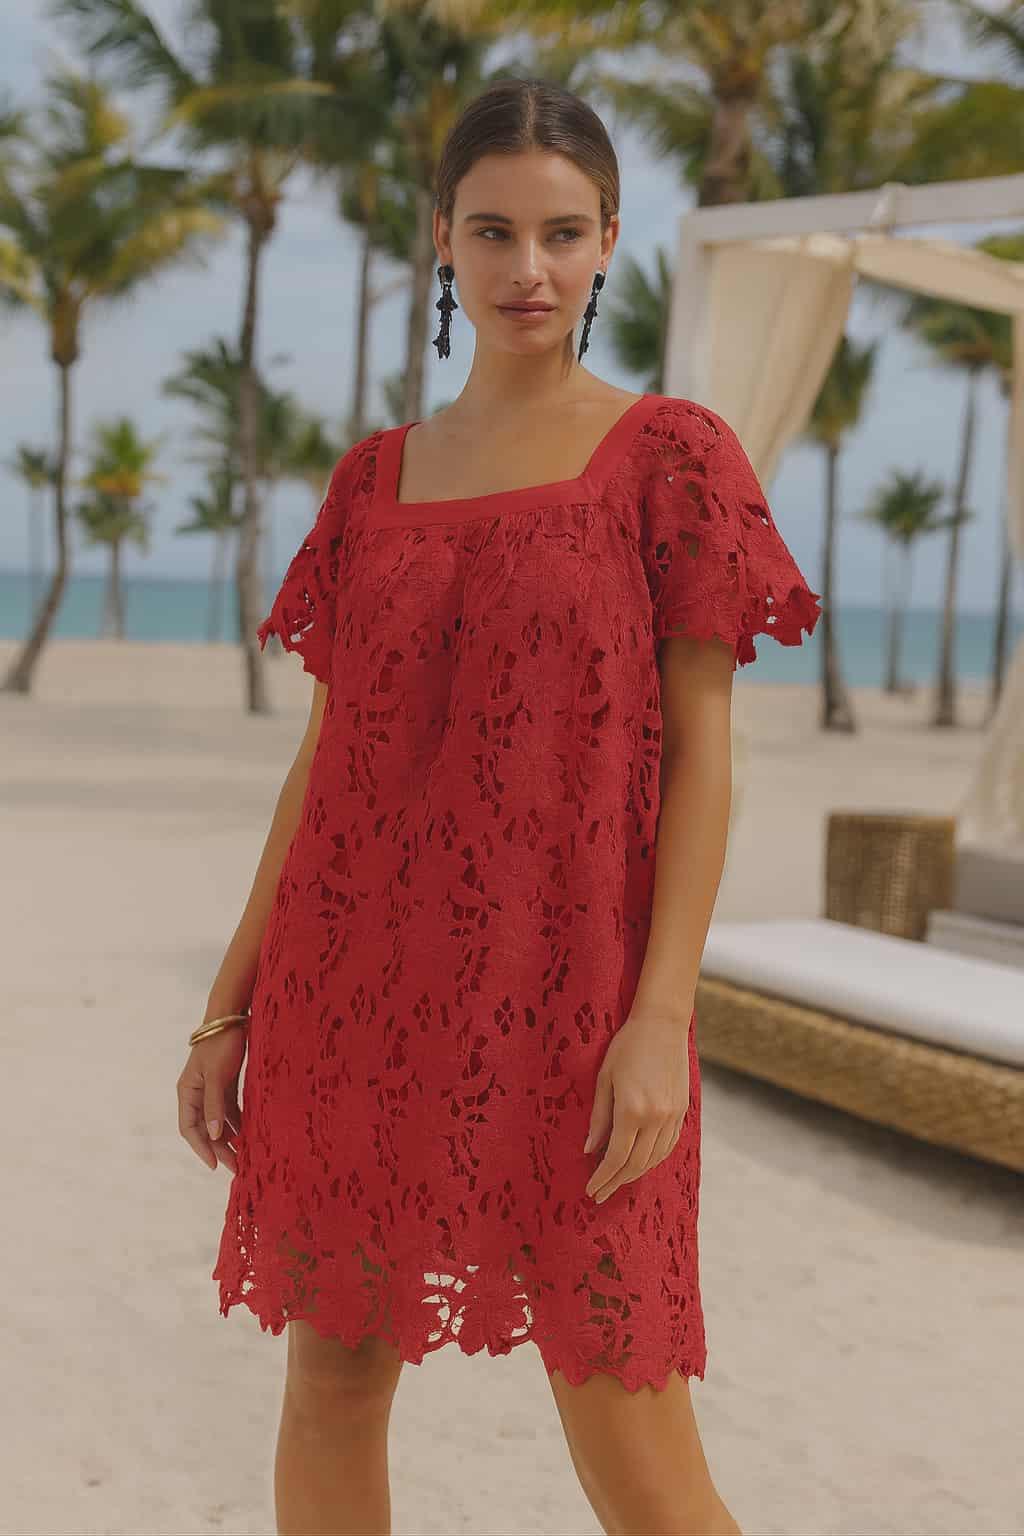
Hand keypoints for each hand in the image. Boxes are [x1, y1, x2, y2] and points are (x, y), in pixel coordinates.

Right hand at [177, 1025, 246, 1174]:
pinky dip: (237, 1123)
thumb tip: (212, 1135)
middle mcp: (197, 1093)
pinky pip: (229, 1110)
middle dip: (219, 1148)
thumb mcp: (217, 1075)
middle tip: (237, 1167)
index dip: (201, 1149)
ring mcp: (211, 1089)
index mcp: (187, 1092)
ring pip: (218, 1121)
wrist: (233, 1016)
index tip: (215, 1166)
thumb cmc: (221, 1043)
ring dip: (229, 1138)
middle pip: (205, 1129)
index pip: (189, 1129)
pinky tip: (248, 1134)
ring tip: (245, 1155)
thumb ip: (214, 1105)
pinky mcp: (225, 1083)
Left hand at [583, 1008, 691, 1204]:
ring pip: (654, 1158)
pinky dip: (653, 1159)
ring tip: (616, 1181)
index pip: (615, 1157)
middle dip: (615, 1182)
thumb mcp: (604, 1078)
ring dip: (634, 1174)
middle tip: (599, 1194)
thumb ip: (599, 1117)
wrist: (662, 1024)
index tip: (590, 1190)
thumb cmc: (627, 1046)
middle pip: (635, 1164)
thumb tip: (589, 1149)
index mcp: (632, 1110)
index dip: (602, 1177)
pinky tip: (641, 1163)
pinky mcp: (682, 1111)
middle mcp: (656, 1118)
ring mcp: (672, 1116)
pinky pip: (668, 1146)